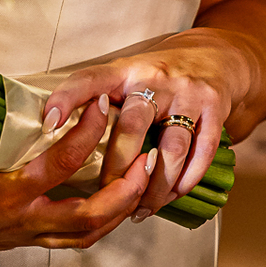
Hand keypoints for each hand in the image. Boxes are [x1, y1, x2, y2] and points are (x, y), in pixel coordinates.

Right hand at [0, 93, 150, 250]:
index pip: (61, 162)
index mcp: (8, 193)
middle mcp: (25, 220)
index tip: (101, 104)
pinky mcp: (30, 244)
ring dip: (121, 210)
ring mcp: (29, 236)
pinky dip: (101, 223)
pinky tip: (114, 205)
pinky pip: (76, 241)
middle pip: (90, 213)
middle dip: (125, 188)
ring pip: (89, 234)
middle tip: (146, 159)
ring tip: (140, 181)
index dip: (87, 132)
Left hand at [43, 35, 248, 221]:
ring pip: (171, 148)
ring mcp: (188, 93)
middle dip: (118, 168)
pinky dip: (186, 180)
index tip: (48, 124)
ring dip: (156, 185)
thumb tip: (54, 138)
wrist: (217, 57)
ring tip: (141, 209)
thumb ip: (99, 100)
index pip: (90, 79)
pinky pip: (201, 152)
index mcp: (125, 70)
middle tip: (106, 196)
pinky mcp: (215, 109)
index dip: (67, 99)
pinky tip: (172, 195)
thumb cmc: (160, 76)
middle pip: (132, 127)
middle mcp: (156, 79)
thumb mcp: (127, 75)